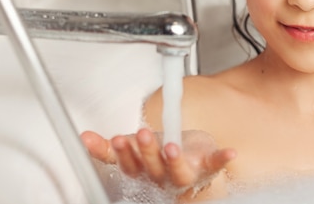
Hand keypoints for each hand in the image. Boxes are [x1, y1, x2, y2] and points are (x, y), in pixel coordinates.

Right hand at [80, 128, 235, 194]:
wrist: (190, 158)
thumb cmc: (159, 154)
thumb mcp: (132, 149)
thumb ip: (108, 148)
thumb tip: (83, 139)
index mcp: (143, 171)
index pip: (130, 166)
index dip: (124, 154)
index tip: (118, 140)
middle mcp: (163, 177)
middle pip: (152, 168)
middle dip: (146, 152)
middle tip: (142, 135)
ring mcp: (185, 174)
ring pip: (178, 172)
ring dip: (174, 160)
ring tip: (172, 146)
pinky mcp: (206, 168)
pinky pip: (215, 165)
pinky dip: (222, 159)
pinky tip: (229, 152)